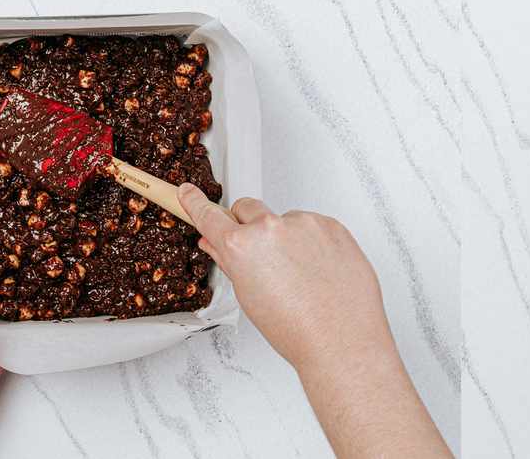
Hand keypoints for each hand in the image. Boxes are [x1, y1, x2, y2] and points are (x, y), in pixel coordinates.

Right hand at [177, 187, 391, 374]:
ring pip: (285, 221)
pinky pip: (313, 226)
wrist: (341, 338)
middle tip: (258, 253)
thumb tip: (216, 245)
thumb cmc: (296, 329)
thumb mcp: (250, 298)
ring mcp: (304, 223)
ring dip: (286, 238)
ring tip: (300, 276)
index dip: (196, 203)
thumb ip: (231, 264)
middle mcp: (271, 228)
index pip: (209, 216)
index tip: (188, 192)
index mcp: (243, 247)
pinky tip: (318, 271)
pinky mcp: (331, 225)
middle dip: (246, 224)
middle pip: (248, 208)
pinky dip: (313, 243)